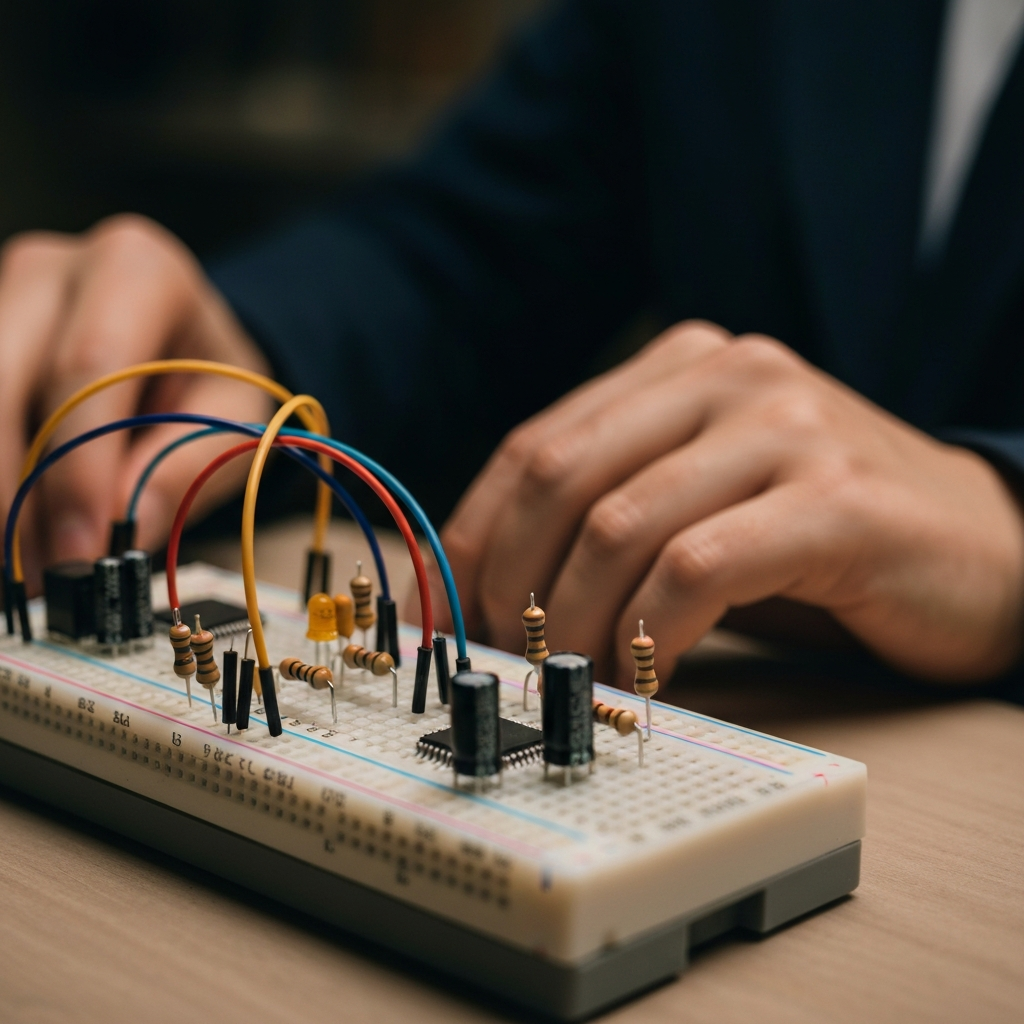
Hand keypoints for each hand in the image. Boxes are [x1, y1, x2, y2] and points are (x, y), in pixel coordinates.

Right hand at [0, 215, 272, 590]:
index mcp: (139, 269)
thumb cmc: (212, 374)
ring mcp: (4, 294)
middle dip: (14, 489)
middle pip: (5, 377)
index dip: (77, 466)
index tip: (82, 550)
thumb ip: (184, 466)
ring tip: (27, 567)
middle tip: (38, 574)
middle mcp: (56, 268)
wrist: (185, 340)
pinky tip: (11, 532)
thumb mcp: (233, 417)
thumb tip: (124, 531)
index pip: (91, 365)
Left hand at [435, 321, 1023, 684]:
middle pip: (561, 478)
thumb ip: (609, 512)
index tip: (447, 611)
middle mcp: (729, 375)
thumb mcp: (700, 499)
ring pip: (620, 526)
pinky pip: (699, 571)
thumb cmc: (820, 535)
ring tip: (569, 679)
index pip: (535, 446)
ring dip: (573, 622)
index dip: (475, 538)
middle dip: (511, 584)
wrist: (983, 546)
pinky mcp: (838, 499)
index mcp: (681, 365)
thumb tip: (490, 585)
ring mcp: (787, 428)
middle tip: (503, 657)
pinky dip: (649, 636)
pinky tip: (645, 678)